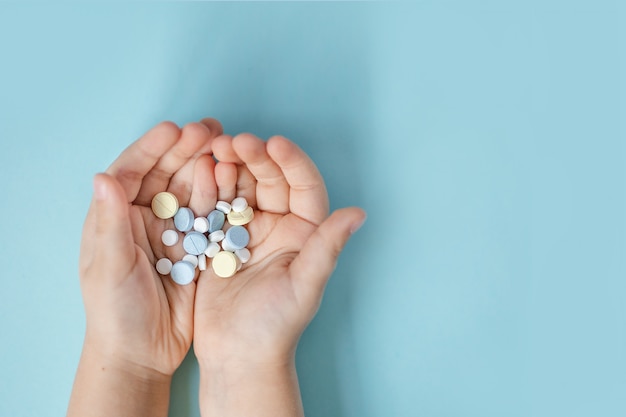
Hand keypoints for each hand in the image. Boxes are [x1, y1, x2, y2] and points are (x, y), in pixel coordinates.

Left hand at [78, 119, 221, 375]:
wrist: (142, 352)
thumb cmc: (115, 312)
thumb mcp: (110, 267)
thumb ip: (110, 222)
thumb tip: (103, 176)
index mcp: (115, 217)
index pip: (132, 172)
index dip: (152, 148)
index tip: (174, 129)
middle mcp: (144, 218)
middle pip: (166, 174)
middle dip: (186, 149)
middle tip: (210, 128)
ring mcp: (173, 231)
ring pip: (190, 190)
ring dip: (206, 166)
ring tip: (227, 145)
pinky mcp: (196, 247)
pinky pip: (209, 215)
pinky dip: (220, 196)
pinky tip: (234, 179)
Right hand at [193, 131, 365, 366]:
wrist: (236, 355)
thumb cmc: (275, 326)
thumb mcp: (304, 285)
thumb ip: (327, 247)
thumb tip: (359, 214)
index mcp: (304, 233)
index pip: (303, 187)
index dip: (291, 162)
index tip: (274, 143)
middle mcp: (278, 226)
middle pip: (269, 180)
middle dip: (254, 157)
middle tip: (233, 142)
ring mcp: (246, 230)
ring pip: (241, 186)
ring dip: (229, 165)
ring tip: (214, 149)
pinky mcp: (218, 239)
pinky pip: (214, 204)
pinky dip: (207, 186)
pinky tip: (200, 170)